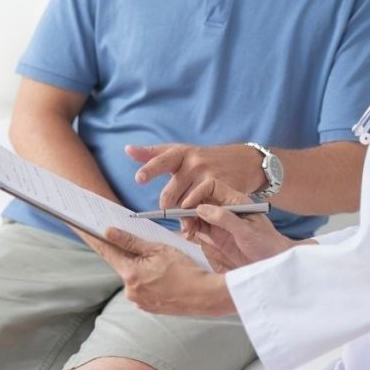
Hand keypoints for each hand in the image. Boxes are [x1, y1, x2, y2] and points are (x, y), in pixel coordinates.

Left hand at [94, 227, 235, 316]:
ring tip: (162, 264)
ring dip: (141, 268)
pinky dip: (148, 280)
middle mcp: (130, 291)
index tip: (85, 229)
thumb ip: (131, 241)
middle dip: (129, 254)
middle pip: (122, 265)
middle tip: (143, 245)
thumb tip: (109, 232)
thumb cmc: (186, 270)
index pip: (108, 252)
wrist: (206, 295)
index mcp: (130, 274)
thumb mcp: (159, 249)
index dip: (97, 239)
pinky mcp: (148, 308)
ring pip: (134, 277)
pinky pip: (143, 289)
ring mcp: (139, 301)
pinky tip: (163, 276)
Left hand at [127, 143, 262, 208]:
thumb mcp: (180, 152)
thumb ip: (153, 154)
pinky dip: (197, 218)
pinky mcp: (220, 189)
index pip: (161, 160)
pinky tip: (198, 219)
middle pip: (170, 194)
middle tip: (169, 211)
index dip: (150, 169)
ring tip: (186, 216)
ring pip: (184, 205)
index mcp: (180, 153)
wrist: (242, 161)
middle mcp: (193, 162)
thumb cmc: (203, 158)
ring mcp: (207, 175)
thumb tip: (127, 149)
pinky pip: (201, 210)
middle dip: (167, 207)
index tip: (139, 178)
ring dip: (183, 215)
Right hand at [178, 178, 301, 270]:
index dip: (197, 193)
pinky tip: (189, 235)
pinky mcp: (216, 235)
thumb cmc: (267, 244)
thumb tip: (201, 208)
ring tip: (187, 231)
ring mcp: (220, 222)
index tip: (187, 206)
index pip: (212, 186)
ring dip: (187, 220)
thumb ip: (224, 219)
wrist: (274, 262)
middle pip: (200, 199)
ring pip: (196, 214)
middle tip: (184, 223)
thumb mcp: (247, 231)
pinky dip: (190, 229)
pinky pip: (198, 227)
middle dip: (188, 208)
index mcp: (235, 201)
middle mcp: (225, 208)